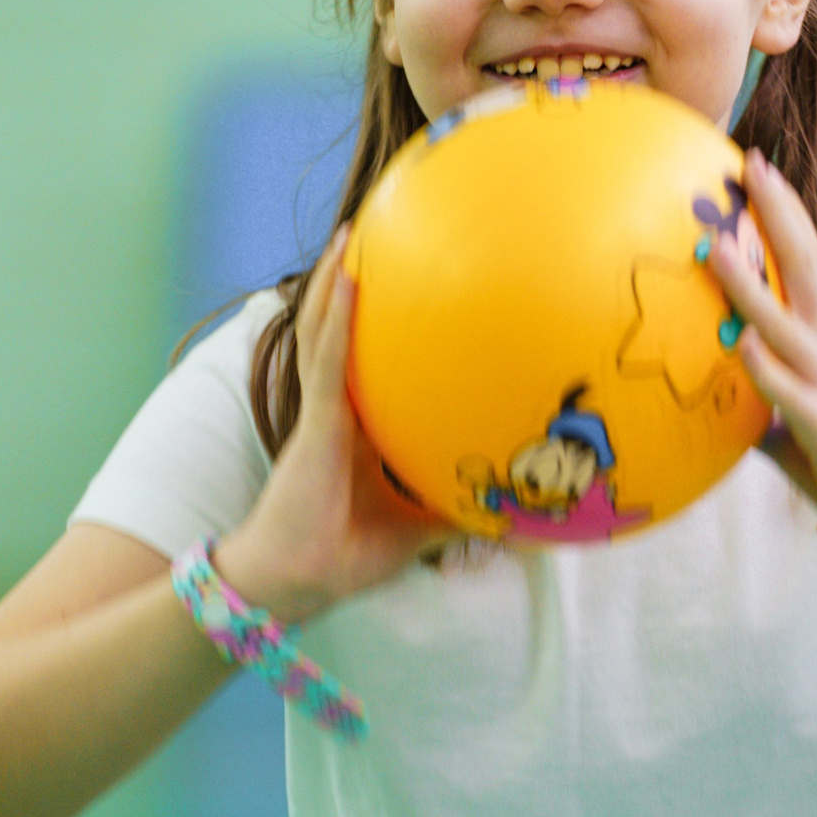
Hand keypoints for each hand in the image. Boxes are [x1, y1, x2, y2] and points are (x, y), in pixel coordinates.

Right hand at [217, 227, 454, 623]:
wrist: (296, 579)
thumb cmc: (345, 555)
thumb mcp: (419, 529)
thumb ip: (461, 512)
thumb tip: (519, 517)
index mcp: (355, 428)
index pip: (366, 364)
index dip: (375, 325)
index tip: (402, 288)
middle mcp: (336, 409)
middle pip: (337, 332)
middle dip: (345, 285)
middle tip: (370, 237)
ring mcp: (322, 411)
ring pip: (323, 331)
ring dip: (331, 282)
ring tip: (347, 237)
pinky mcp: (315, 421)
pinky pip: (328, 359)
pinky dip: (335, 317)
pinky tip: (345, 277)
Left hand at [703, 152, 816, 553]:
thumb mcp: (805, 430)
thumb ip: (769, 414)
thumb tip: (734, 413)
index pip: (806, 265)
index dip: (784, 218)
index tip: (758, 173)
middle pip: (807, 266)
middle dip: (779, 213)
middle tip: (752, 164)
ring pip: (786, 322)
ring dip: (748, 284)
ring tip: (714, 247)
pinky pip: (789, 389)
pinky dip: (763, 365)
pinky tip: (739, 343)